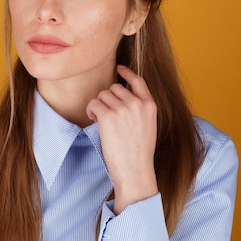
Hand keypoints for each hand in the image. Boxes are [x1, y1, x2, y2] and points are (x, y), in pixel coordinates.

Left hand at [86, 65, 158, 213]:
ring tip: (100, 121)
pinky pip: (93, 103)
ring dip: (98, 105)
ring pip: (102, 95)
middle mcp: (137, 104)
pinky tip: (93, 120)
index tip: (119, 68)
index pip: (138, 81)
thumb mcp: (148, 126)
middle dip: (107, 99)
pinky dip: (90, 111)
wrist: (135, 171)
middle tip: (106, 115)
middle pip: (114, 88)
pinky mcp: (108, 116)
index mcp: (150, 106)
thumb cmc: (139, 154)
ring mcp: (123, 109)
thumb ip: (139, 110)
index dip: (127, 73)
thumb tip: (121, 96)